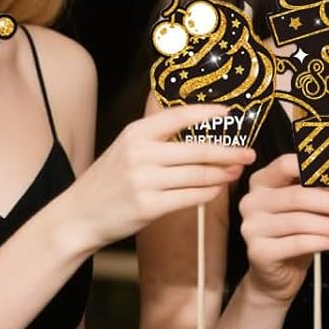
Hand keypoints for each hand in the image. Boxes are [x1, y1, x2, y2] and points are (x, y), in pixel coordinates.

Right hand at [68, 105, 253, 248]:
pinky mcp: (149, 206)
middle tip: (249, 153)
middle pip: (198, 150)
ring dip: (223, 174)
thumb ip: (156, 138)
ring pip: (198, 175)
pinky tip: (217, 189)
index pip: (180, 116)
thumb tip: (198, 131)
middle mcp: (141, 153)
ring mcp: (145, 181)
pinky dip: (208, 192)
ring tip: (236, 173)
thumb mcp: (125, 148)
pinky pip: (191, 197)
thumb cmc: (108, 182)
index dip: (209, 113)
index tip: (231, 113)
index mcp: (136, 133)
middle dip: (229, 152)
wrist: (80, 215)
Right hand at [238, 153, 328, 304]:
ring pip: (299, 221)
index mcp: (263, 181)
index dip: (317, 168)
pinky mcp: (258, 251)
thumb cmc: (294, 236)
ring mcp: (252, 226)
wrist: (278, 275)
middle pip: (297, 195)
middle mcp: (253, 201)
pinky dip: (320, 242)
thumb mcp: (317, 210)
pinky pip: (296, 243)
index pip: (288, 164)